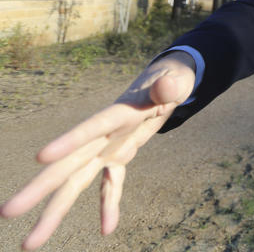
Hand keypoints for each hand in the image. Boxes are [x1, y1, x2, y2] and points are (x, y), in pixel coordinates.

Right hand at [0, 52, 195, 249]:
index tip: (41, 157)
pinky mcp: (119, 157)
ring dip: (55, 213)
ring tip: (30, 244)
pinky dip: (109, 206)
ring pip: (77, 183)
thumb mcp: (177, 79)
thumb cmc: (172, 79)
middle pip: (68, 164)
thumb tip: (168, 88)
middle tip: (7, 212)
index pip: (92, 128)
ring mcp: (109, 147)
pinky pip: (111, 185)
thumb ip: (172, 85)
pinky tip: (106, 230)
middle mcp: (106, 134)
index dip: (70, 141)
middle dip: (39, 189)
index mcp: (120, 112)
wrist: (167, 83)